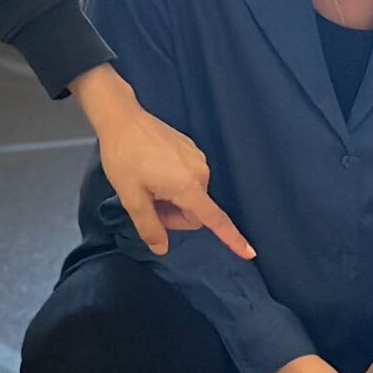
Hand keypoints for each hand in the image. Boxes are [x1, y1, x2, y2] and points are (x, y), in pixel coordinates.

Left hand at [71, 65, 252, 259]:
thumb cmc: (124, 157)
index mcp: (188, 187)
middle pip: (195, 211)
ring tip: (148, 183)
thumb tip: (162, 249)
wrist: (122, 118)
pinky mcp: (192, 149)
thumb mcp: (131, 198)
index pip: (215, 220)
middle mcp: (201, 173)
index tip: (250, 254)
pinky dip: (174, 183)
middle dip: (174, 215)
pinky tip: (153, 170)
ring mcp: (198, 158)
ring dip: (173, 198)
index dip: (232, 239)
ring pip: (192, 195)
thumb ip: (149, 227)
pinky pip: (189, 178)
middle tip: (147, 203)